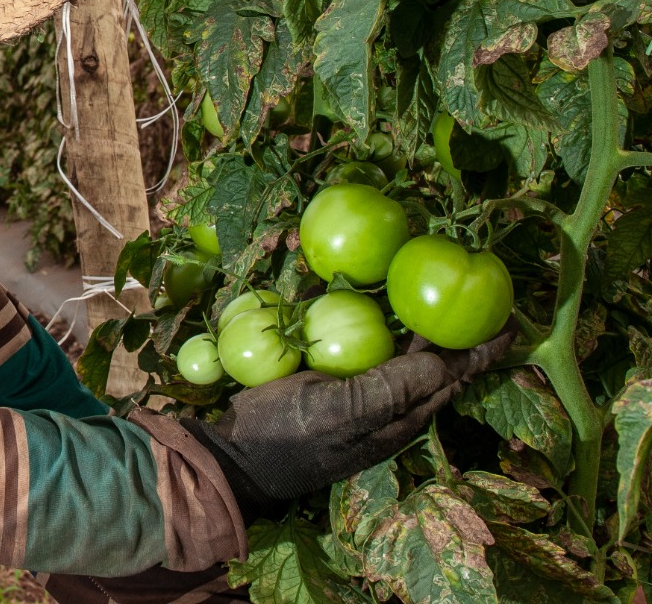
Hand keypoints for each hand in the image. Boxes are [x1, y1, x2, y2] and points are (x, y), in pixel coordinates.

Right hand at [182, 324, 514, 511]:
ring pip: (404, 355)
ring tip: (436, 294)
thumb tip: (445, 360)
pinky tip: (376, 303)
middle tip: (478, 296)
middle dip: (461, 334)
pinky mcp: (332, 382)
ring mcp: (360, 393)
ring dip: (422, 327)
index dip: (482, 349)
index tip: (508, 319)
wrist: (238, 452)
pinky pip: (367, 350)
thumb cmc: (293, 435)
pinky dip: (379, 325)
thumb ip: (394, 388)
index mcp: (401, 416)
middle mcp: (388, 404)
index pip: (454, 375)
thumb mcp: (345, 413)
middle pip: (436, 364)